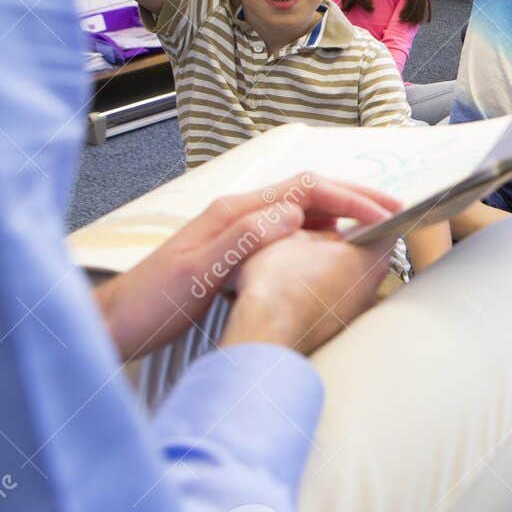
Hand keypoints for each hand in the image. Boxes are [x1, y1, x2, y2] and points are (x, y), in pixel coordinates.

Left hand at [97, 174, 400, 360]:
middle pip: (310, 192)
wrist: (116, 323)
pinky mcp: (238, 252)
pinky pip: (293, 232)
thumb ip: (243, 238)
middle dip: (356, 197)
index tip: (381, 212)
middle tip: (395, 209)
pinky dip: (323, 233)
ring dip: (343, 214)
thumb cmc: (151, 301)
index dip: (349, 196)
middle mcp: (239, 215)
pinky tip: (336, 249)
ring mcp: (239, 231)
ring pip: (304, 210)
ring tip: (376, 226)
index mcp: (234, 212)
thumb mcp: (197, 272)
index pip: (305, 188)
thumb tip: (293, 213)